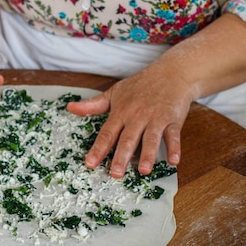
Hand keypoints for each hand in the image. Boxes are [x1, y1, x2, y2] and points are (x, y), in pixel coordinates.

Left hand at [67, 64, 190, 177]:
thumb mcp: (114, 92)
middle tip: (115, 173)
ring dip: (148, 155)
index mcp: (121, 112)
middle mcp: (137, 116)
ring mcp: (156, 118)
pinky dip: (175, 148)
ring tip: (144, 171)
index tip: (90, 163)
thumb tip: (70, 107)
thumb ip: (93, 105)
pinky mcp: (173, 120)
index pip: (107, 133)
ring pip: (151, 138)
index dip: (98, 149)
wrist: (171, 72)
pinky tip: (173, 162)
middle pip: (128, 139)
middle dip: (121, 156)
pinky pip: (174, 136)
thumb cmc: (140, 85)